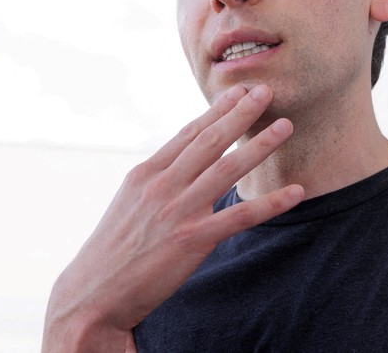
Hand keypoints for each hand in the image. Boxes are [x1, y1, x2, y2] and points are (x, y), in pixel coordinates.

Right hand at [41, 84, 303, 352]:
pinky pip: (239, 217)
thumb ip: (160, 179)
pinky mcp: (191, 240)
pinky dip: (270, 203)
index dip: (217, 111)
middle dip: (240, 113)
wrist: (92, 295)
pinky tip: (295, 192)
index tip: (239, 91)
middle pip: (209, 141)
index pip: (189, 133)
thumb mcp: (131, 202)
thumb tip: (187, 160)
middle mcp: (161, 186)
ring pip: (227, 169)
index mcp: (145, 174)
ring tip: (286, 126)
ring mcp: (177, 211)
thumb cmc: (114, 250)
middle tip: (265, 91)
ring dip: (260, 146)